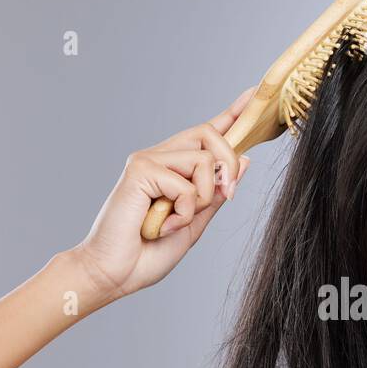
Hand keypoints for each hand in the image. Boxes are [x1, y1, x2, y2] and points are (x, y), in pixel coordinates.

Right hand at [68, 85, 255, 300]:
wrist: (115, 274)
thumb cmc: (147, 253)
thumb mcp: (194, 223)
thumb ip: (215, 194)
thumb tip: (244, 161)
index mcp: (172, 168)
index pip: (205, 133)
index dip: (231, 114)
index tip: (252, 93)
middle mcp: (158, 157)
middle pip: (210, 134)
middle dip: (229, 165)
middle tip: (227, 195)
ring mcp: (147, 160)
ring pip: (204, 160)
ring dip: (201, 200)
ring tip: (176, 222)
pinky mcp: (139, 170)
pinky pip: (185, 183)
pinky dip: (183, 212)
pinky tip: (162, 225)